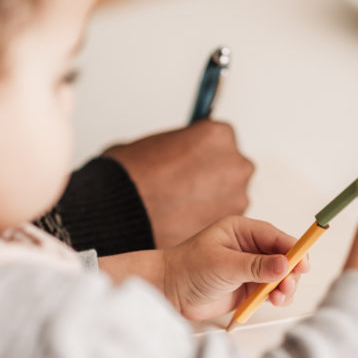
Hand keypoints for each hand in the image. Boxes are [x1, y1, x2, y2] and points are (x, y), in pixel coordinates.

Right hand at [104, 121, 254, 248]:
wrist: (121, 212)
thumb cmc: (132, 177)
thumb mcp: (154, 142)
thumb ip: (180, 144)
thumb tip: (181, 151)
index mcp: (218, 135)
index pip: (220, 138)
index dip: (203, 151)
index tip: (193, 159)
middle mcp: (234, 163)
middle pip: (230, 166)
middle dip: (212, 174)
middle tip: (186, 183)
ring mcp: (235, 195)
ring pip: (228, 194)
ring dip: (211, 198)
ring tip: (180, 204)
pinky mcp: (226, 222)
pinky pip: (219, 216)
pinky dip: (206, 217)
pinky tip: (182, 217)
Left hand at [162, 215, 308, 321]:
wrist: (169, 292)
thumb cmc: (188, 269)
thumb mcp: (224, 264)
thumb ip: (256, 266)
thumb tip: (285, 265)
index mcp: (242, 231)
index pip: (276, 237)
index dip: (294, 249)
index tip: (303, 263)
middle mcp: (249, 248)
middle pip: (283, 257)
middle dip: (290, 272)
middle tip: (287, 285)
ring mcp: (249, 269)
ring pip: (279, 276)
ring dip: (284, 286)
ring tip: (279, 297)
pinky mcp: (247, 288)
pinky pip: (270, 291)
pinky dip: (275, 297)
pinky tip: (273, 301)